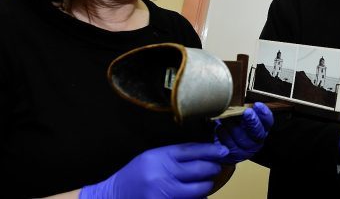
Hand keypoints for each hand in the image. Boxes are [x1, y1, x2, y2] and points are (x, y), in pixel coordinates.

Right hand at [79, 143, 227, 198]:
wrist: (112, 197)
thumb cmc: (135, 176)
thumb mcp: (152, 157)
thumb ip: (175, 156)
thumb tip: (204, 154)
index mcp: (159, 157)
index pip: (192, 150)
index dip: (211, 150)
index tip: (224, 151)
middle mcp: (162, 175)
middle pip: (199, 169)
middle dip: (213, 168)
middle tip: (217, 167)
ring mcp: (164, 194)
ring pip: (199, 190)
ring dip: (206, 186)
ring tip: (206, 182)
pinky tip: (196, 196)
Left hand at [214, 102, 273, 164]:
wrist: (219, 143)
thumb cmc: (232, 125)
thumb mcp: (239, 116)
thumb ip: (244, 110)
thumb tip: (243, 102)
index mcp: (261, 129)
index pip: (268, 122)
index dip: (264, 114)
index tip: (258, 105)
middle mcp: (256, 142)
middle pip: (258, 133)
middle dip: (253, 122)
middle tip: (247, 113)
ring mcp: (245, 152)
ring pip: (242, 140)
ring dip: (234, 127)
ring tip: (226, 118)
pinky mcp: (232, 157)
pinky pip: (228, 147)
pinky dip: (223, 136)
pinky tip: (219, 128)